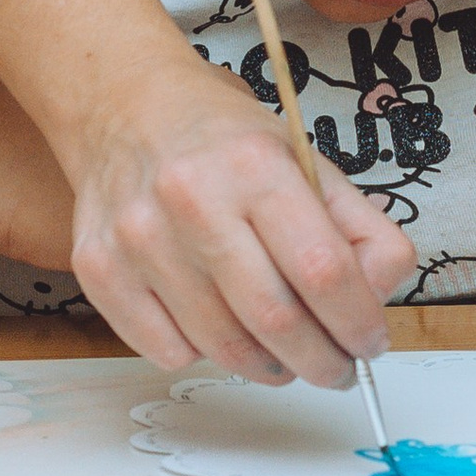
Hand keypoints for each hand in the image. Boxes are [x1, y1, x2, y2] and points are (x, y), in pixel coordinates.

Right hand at [67, 67, 411, 384]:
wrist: (125, 108)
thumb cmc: (224, 142)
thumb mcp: (305, 159)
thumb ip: (358, 227)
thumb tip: (377, 300)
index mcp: (254, 165)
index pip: (323, 268)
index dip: (358, 322)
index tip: (371, 341)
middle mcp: (192, 199)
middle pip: (275, 319)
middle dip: (321, 361)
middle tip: (337, 367)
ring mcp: (139, 238)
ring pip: (223, 347)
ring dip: (269, 367)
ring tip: (283, 354)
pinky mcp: (98, 268)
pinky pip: (167, 351)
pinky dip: (205, 355)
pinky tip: (218, 326)